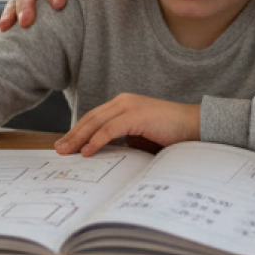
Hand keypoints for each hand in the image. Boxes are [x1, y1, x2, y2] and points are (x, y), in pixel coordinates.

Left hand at [54, 94, 200, 157]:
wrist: (195, 127)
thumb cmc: (172, 134)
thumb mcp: (142, 137)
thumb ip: (124, 139)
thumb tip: (106, 152)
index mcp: (125, 104)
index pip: (95, 118)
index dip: (79, 130)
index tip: (67, 144)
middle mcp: (124, 101)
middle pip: (91, 118)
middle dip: (73, 134)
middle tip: (59, 149)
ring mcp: (130, 106)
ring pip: (96, 122)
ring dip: (78, 138)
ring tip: (66, 151)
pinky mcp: (136, 115)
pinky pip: (109, 129)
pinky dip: (96, 141)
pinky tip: (86, 151)